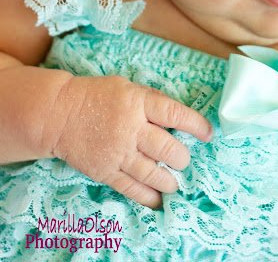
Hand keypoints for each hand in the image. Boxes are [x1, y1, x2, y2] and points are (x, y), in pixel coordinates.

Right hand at [46, 74, 212, 207]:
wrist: (59, 114)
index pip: (176, 114)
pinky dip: (149, 197)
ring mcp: (119, 152)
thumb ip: (151, 100)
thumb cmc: (96, 95)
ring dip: (170, 181)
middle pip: (169, 150)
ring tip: (175, 182)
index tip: (208, 134)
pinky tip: (159, 199)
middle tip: (183, 159)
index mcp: (138, 103)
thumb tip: (177, 116)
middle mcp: (131, 128)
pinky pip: (133, 188)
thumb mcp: (127, 87)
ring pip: (155, 174)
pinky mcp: (106, 171)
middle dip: (183, 158)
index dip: (197, 125)